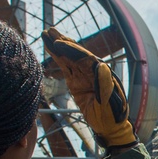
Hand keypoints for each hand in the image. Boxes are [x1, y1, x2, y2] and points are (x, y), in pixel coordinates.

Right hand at [41, 28, 135, 147]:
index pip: (86, 58)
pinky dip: (57, 57)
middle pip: (77, 53)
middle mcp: (93, 71)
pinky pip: (65, 67)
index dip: (72, 50)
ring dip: (58, 46)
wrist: (109, 127)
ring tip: (46, 33)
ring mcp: (83, 75)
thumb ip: (105, 86)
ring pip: (69, 57)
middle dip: (63, 42)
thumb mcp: (109, 105)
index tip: (59, 43)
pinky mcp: (75, 82)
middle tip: (49, 31)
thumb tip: (101, 65)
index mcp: (103, 75)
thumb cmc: (111, 118)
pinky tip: (49, 48)